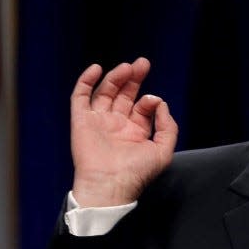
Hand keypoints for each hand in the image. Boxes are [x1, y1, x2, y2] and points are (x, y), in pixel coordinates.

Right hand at [70, 57, 177, 206]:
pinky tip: (96, 69)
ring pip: (105, 92)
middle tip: (143, 63)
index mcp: (135, 131)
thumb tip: (160, 103)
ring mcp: (98, 121)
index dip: (149, 100)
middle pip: (124, 94)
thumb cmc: (137, 173)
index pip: (142, 106)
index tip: (153, 101)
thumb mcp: (163, 150)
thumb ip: (168, 126)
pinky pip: (80, 97)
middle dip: (134, 78)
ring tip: (127, 67)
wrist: (111, 185)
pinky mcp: (81, 121)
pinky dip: (86, 81)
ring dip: (115, 77)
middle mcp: (116, 124)